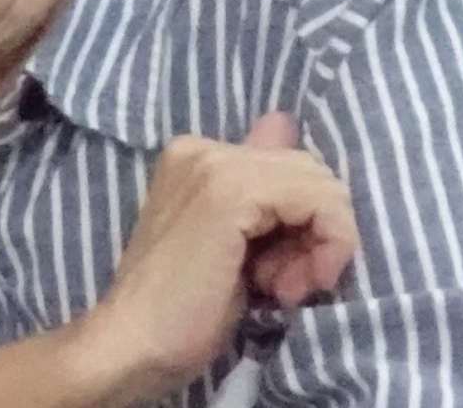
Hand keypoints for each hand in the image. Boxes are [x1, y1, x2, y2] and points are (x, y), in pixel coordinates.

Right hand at [74, 112, 356, 403]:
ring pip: (321, 184)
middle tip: (281, 285)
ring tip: (278, 288)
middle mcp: (202, 147)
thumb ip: (259, 187)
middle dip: (317, 233)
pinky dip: (327, 246)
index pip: (290, 164)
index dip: (303, 222)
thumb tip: (283, 122)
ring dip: (320, 247)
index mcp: (196, 154)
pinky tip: (285, 286)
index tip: (281, 272)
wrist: (136, 340)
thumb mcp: (234, 239)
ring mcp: (214, 164)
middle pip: (311, 171)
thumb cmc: (182, 305)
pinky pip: (320, 201)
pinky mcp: (231, 192)